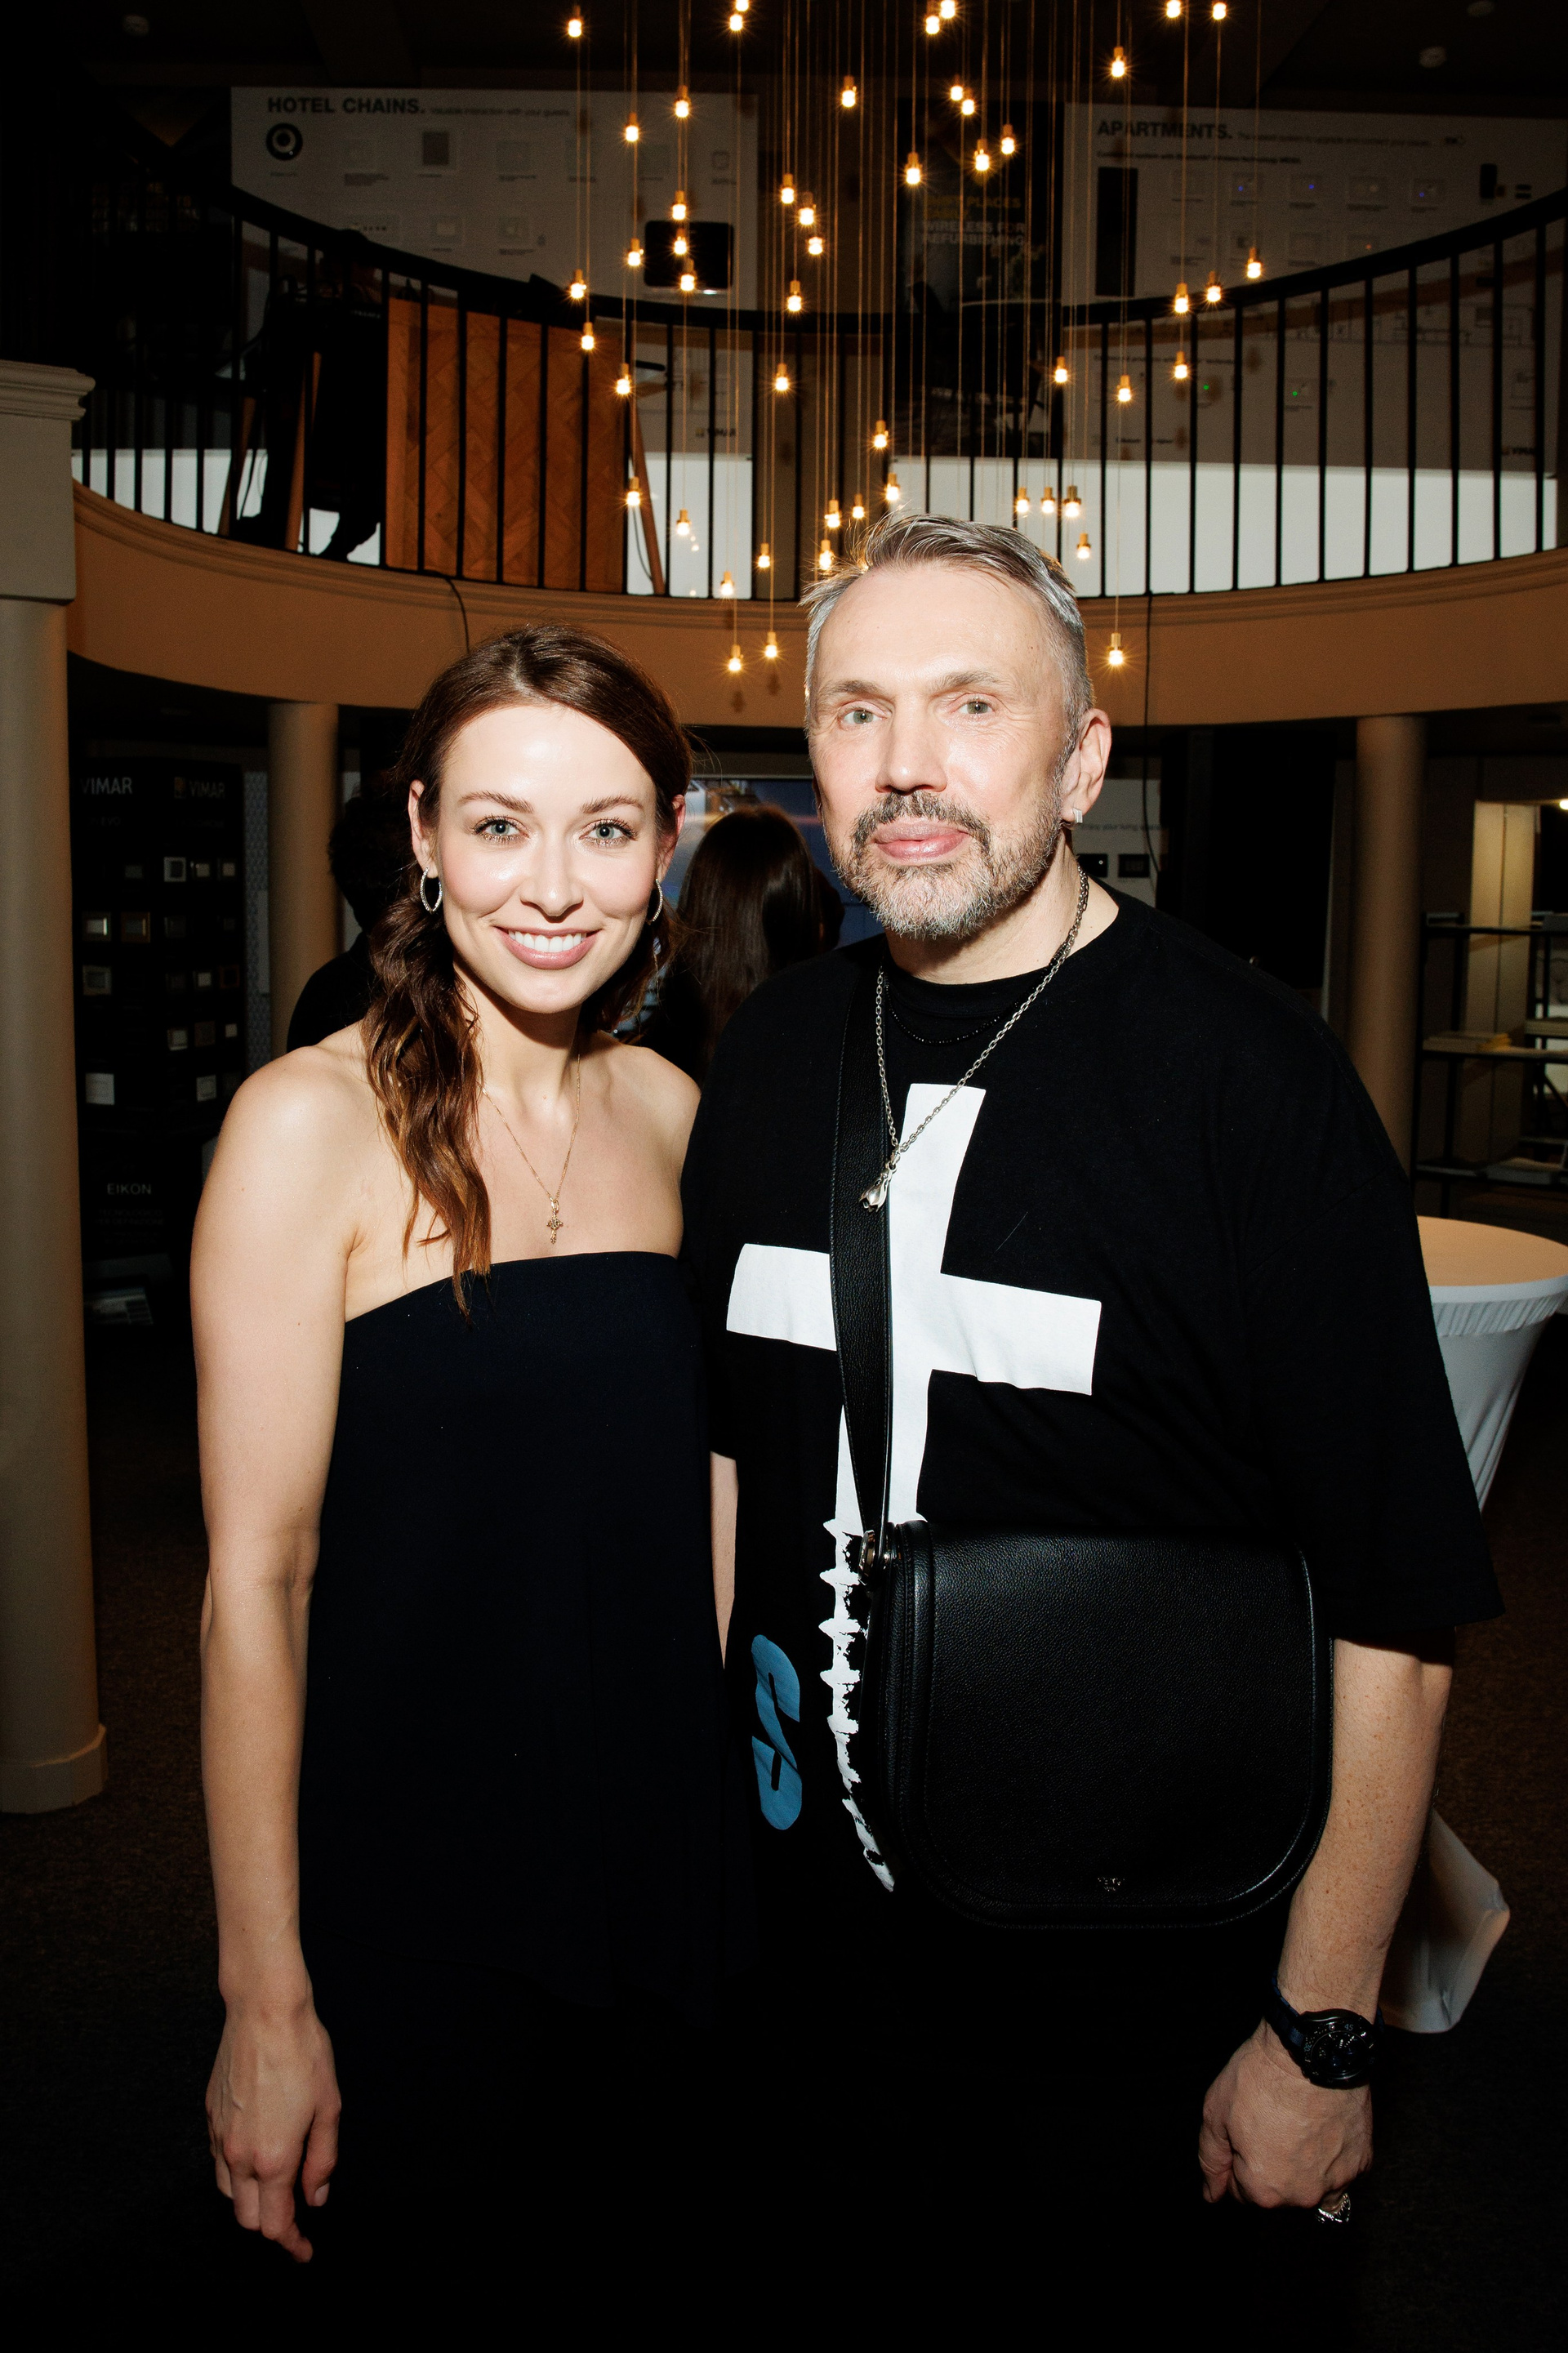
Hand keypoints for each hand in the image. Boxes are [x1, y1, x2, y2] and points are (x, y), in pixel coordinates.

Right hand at [206, 2000, 340, 2261]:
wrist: (264, 2011)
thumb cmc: (303, 2053)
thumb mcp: (329, 2108)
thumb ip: (322, 2160)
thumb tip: (316, 2197)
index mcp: (273, 2159)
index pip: (276, 2226)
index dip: (292, 2245)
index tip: (305, 2251)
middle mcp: (239, 2156)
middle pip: (248, 2219)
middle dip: (272, 2226)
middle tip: (297, 2219)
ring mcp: (220, 2137)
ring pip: (227, 2194)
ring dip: (251, 2202)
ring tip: (277, 2189)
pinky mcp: (210, 2118)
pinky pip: (218, 2163)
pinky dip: (235, 2174)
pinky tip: (256, 2157)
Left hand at [1198, 2021, 1371, 2208]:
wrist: (1311, 2049)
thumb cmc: (1261, 2078)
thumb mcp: (1216, 2114)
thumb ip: (1211, 2160)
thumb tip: (1212, 2195)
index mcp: (1263, 2190)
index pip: (1240, 2191)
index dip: (1238, 2156)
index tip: (1246, 2127)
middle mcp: (1302, 2197)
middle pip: (1277, 2192)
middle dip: (1269, 2165)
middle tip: (1271, 2122)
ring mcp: (1336, 2182)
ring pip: (1310, 2185)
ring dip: (1302, 2166)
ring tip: (1298, 2125)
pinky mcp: (1361, 2163)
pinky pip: (1339, 2171)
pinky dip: (1330, 2157)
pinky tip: (1322, 2127)